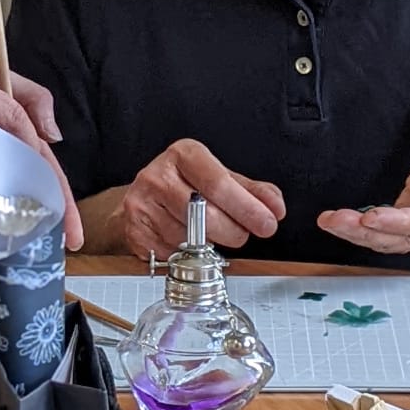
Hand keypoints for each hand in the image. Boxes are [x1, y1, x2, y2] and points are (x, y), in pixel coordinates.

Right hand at [118, 139, 284, 258]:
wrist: (141, 197)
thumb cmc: (184, 184)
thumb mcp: (218, 177)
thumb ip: (251, 191)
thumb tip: (274, 206)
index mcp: (183, 155)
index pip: (218, 183)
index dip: (247, 207)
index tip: (267, 222)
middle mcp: (157, 176)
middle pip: (205, 215)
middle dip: (234, 231)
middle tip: (243, 234)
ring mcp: (142, 205)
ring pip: (190, 239)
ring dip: (211, 245)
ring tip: (212, 234)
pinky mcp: (135, 232)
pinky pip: (173, 254)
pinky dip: (188, 254)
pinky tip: (189, 241)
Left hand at [317, 120, 409, 255]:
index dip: (400, 222)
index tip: (371, 217)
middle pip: (406, 239)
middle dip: (367, 232)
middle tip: (334, 220)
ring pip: (393, 242)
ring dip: (359, 234)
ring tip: (329, 220)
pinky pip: (388, 234)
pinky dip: (362, 230)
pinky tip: (338, 221)